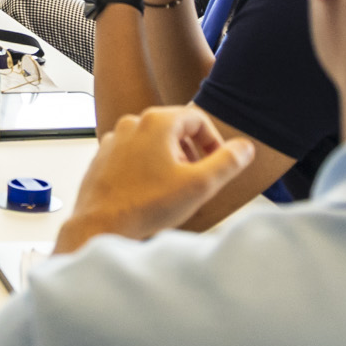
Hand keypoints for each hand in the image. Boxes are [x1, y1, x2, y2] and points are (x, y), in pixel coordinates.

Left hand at [55, 107, 254, 254]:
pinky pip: (134, 155)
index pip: (198, 119)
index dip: (214, 142)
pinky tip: (151, 192)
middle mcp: (132, 124)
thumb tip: (244, 147)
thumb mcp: (200, 185)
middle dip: (192, 152)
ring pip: (154, 143)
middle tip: (197, 179)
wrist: (101, 226)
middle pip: (175, 129)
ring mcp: (114, 140)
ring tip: (174, 188)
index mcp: (156, 122)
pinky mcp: (103, 157)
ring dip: (170, 160)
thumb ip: (227, 162)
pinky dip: (148, 168)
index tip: (217, 163)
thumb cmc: (145, 206)